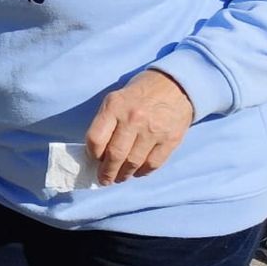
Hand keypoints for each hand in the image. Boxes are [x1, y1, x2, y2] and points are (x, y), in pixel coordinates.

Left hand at [85, 69, 194, 183]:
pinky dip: (143, 172)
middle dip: (107, 172)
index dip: (92, 154)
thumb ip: (106, 122)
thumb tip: (97, 152)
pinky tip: (137, 172)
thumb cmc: (139, 94)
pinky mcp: (170, 140)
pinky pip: (153, 164)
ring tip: (119, 178)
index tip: (93, 161)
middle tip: (104, 179)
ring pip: (133, 163)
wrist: (175, 86)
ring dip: (124, 175)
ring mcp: (153, 130)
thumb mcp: (115, 99)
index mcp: (114, 107)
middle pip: (115, 155)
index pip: (95, 139)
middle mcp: (133, 119)